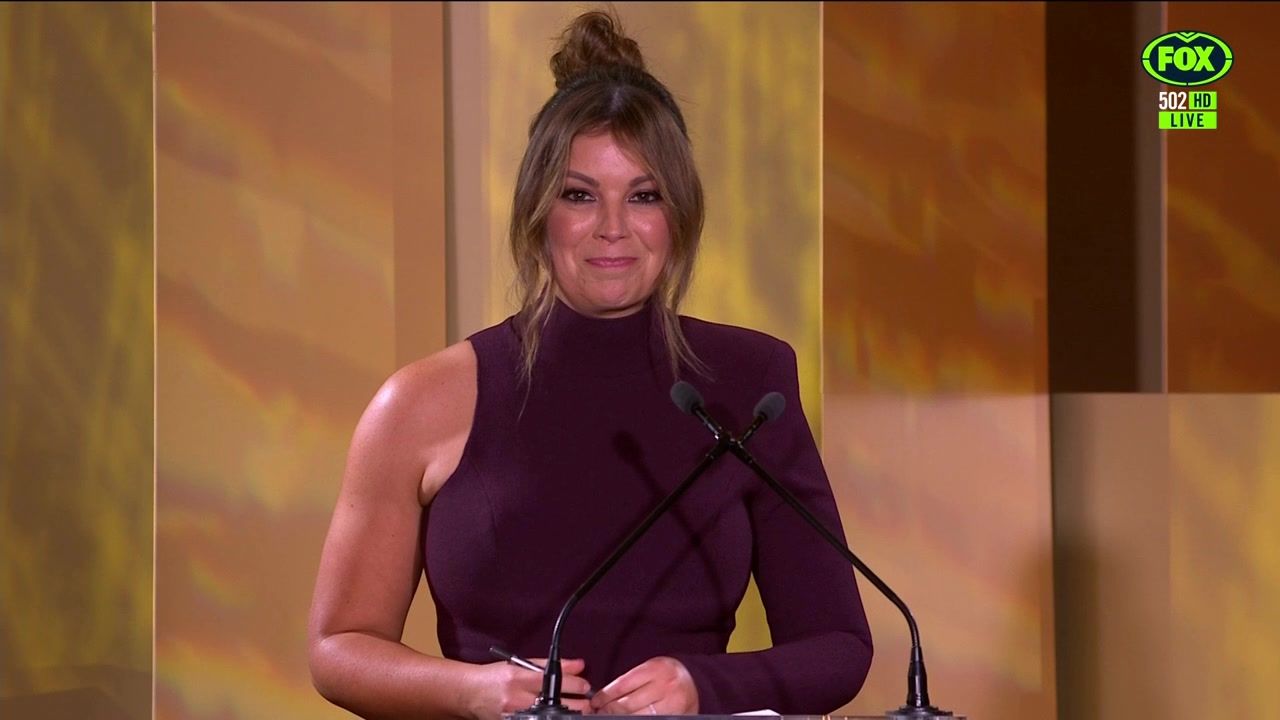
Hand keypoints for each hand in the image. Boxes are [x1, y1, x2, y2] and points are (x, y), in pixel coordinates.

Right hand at [468, 657, 591, 719]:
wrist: (470, 693)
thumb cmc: (495, 677)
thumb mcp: (519, 665)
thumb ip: (547, 665)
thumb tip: (578, 664)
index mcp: (519, 679)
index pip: (554, 681)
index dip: (575, 683)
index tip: (585, 684)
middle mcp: (517, 699)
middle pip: (557, 704)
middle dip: (579, 704)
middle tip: (587, 701)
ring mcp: (515, 716)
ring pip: (552, 717)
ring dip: (568, 714)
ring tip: (576, 709)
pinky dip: (552, 718)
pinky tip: (556, 715)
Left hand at [589, 656, 697, 715]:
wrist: (695, 682)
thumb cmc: (666, 674)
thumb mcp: (650, 668)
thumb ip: (631, 680)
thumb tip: (604, 696)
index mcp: (655, 669)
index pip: (623, 685)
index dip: (605, 696)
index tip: (595, 701)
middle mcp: (664, 687)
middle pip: (628, 705)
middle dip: (609, 710)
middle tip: (599, 711)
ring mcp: (671, 705)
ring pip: (637, 717)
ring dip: (619, 717)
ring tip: (610, 716)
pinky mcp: (675, 716)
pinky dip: (635, 719)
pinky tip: (627, 718)